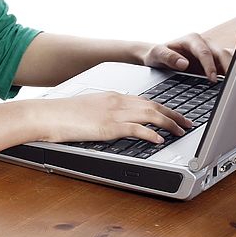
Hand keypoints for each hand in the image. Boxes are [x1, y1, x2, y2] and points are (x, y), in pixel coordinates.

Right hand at [30, 92, 191, 143]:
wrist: (47, 114)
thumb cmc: (63, 114)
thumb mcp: (89, 110)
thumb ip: (105, 113)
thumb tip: (117, 124)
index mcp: (112, 96)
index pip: (145, 100)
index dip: (164, 108)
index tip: (175, 115)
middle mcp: (116, 101)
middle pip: (153, 105)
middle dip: (174, 114)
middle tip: (188, 123)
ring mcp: (113, 113)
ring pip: (150, 115)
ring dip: (169, 124)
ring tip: (181, 132)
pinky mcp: (107, 126)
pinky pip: (135, 129)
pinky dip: (150, 134)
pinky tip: (159, 140)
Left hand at [139, 33, 232, 82]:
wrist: (158, 56)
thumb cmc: (157, 55)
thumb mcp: (157, 54)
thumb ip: (168, 57)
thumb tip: (183, 64)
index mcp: (192, 39)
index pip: (205, 52)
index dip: (209, 65)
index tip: (212, 79)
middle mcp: (205, 43)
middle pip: (222, 53)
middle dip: (229, 67)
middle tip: (231, 84)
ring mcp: (211, 51)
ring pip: (229, 57)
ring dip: (234, 69)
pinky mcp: (215, 61)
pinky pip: (228, 64)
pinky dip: (233, 73)